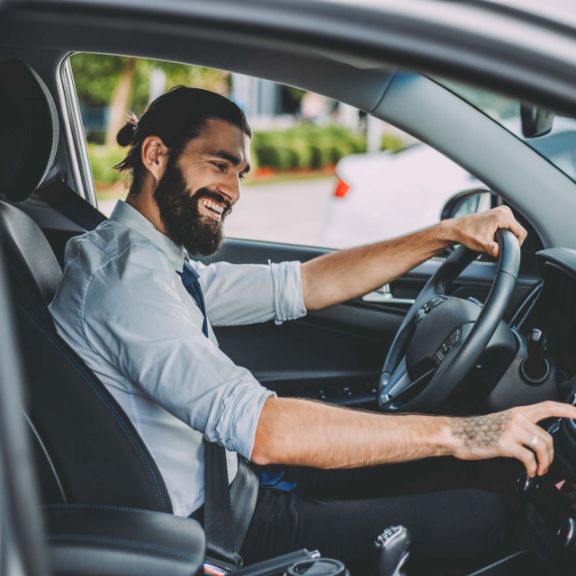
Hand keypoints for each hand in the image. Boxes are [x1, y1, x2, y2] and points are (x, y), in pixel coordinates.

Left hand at [446, 206, 527, 257]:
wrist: (456, 229)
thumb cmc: (467, 234)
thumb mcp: (482, 244)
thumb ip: (494, 250)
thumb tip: (500, 252)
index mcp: (502, 216)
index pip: (521, 232)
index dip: (517, 243)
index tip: (508, 249)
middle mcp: (503, 210)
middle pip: (517, 230)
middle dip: (510, 239)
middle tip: (497, 244)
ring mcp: (501, 210)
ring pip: (513, 227)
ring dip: (507, 235)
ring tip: (494, 239)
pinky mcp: (498, 212)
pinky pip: (508, 224)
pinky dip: (503, 231)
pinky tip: (493, 235)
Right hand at [448, 401, 575, 476]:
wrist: (458, 434)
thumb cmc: (477, 430)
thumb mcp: (501, 422)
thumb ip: (520, 426)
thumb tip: (536, 439)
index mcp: (517, 412)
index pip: (547, 407)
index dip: (566, 409)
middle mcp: (516, 419)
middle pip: (547, 437)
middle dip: (551, 455)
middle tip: (546, 465)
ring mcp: (510, 430)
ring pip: (541, 447)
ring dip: (544, 463)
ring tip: (539, 470)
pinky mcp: (504, 444)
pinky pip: (528, 458)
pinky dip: (532, 468)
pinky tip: (530, 471)